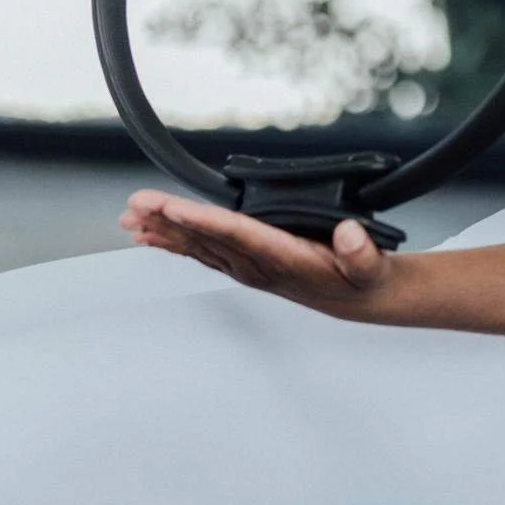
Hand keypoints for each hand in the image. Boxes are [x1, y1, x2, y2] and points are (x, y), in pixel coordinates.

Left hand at [120, 188, 401, 320]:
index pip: (239, 237)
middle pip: (207, 240)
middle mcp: (258, 267)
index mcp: (285, 261)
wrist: (360, 297)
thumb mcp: (372, 266)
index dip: (205, 222)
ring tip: (133, 217)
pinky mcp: (245, 264)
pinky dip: (176, 240)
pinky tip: (154, 233)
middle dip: (169, 222)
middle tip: (137, 207)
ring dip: (164, 231)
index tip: (175, 209)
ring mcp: (248, 267)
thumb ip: (362, 254)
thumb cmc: (362, 278)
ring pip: (198, 246)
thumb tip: (350, 235)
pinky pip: (203, 251)